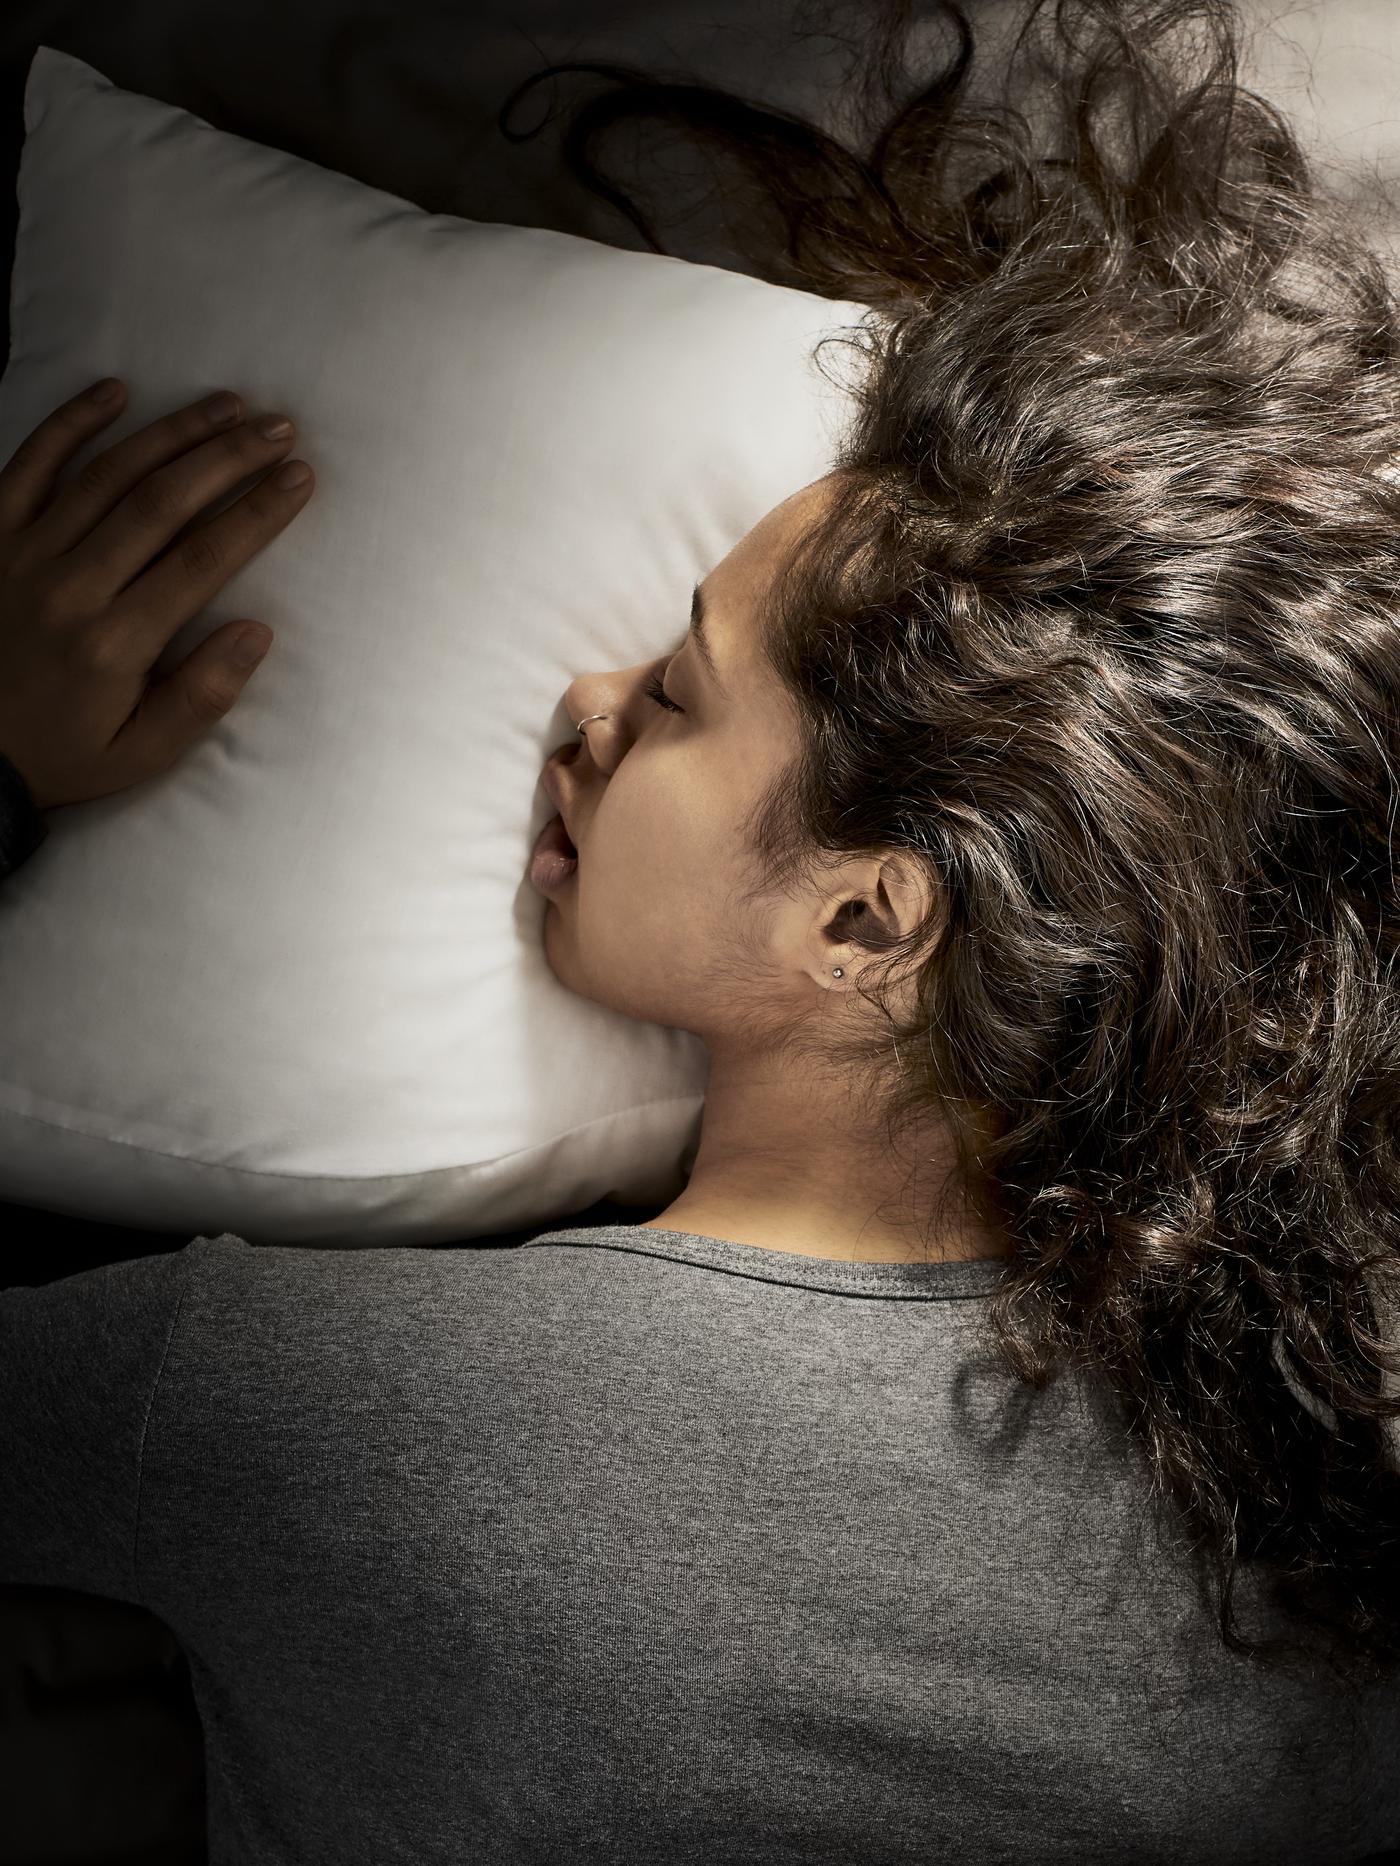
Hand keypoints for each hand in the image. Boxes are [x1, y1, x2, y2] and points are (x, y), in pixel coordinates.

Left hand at [0, 378, 314, 812]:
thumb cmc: (63, 752)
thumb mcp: (141, 753)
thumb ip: (201, 696)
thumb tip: (256, 632)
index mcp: (114, 644)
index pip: (200, 561)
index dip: (256, 513)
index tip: (299, 478)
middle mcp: (70, 587)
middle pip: (160, 502)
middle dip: (227, 458)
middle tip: (278, 428)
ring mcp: (24, 554)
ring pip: (106, 474)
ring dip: (172, 432)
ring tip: (227, 405)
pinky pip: (30, 463)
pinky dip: (70, 422)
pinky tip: (115, 391)